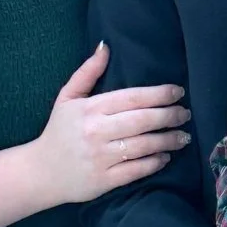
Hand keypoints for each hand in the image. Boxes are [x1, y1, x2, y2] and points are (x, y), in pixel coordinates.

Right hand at [33, 41, 190, 203]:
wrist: (41, 171)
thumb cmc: (59, 130)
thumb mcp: (67, 97)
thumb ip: (88, 71)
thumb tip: (106, 46)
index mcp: (91, 108)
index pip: (133, 97)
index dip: (160, 94)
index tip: (178, 92)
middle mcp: (97, 131)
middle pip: (143, 120)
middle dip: (169, 116)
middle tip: (185, 113)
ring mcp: (101, 157)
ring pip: (143, 145)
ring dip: (168, 140)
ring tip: (183, 136)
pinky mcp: (103, 180)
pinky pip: (136, 170)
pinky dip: (154, 163)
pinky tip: (166, 156)